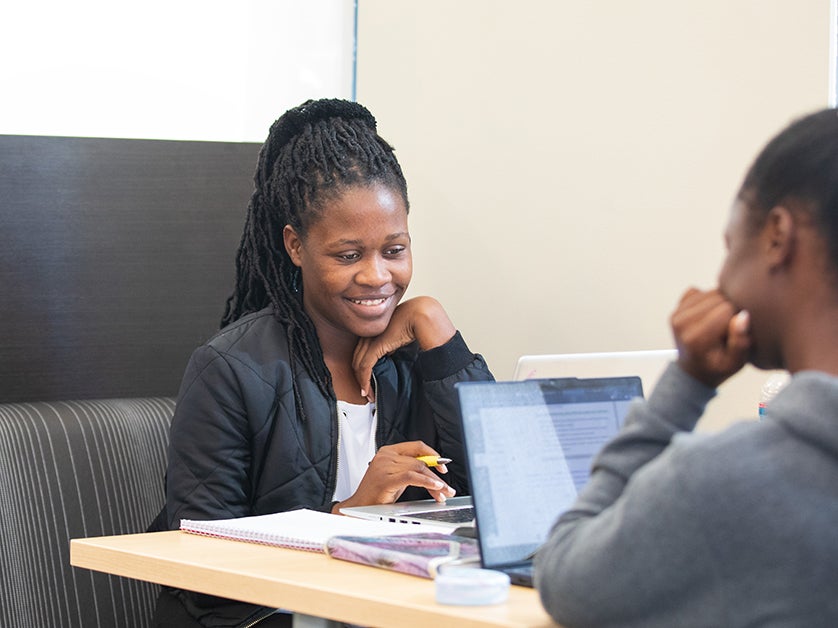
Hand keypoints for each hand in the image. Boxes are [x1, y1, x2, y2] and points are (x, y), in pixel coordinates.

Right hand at [332, 441, 455, 512]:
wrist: (358, 508)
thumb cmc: (376, 494)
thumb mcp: (396, 477)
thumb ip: (411, 470)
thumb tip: (434, 472)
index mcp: (388, 452)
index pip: (416, 446)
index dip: (433, 455)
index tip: (443, 466)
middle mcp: (386, 456)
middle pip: (420, 460)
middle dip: (437, 475)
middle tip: (447, 487)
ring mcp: (384, 466)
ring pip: (419, 469)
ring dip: (435, 482)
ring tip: (443, 493)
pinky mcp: (386, 479)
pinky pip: (412, 477)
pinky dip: (426, 482)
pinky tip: (435, 487)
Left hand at [353, 296, 455, 398]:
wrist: (421, 315)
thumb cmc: (416, 322)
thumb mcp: (399, 334)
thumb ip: (391, 343)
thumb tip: (390, 353)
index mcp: (374, 329)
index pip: (361, 352)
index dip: (362, 368)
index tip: (368, 382)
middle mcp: (369, 334)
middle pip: (357, 359)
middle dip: (359, 377)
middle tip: (367, 392)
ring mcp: (370, 339)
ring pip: (358, 365)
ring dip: (362, 382)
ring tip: (368, 395)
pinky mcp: (375, 346)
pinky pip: (365, 367)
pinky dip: (364, 380)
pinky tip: (366, 390)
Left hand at [670, 287, 751, 387]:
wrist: (695, 370)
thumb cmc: (718, 367)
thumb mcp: (736, 363)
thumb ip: (741, 342)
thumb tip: (743, 316)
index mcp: (696, 338)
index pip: (726, 309)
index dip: (738, 318)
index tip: (735, 332)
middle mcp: (682, 323)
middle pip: (718, 297)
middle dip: (730, 309)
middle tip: (728, 329)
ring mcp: (676, 315)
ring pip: (710, 292)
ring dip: (720, 304)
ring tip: (720, 324)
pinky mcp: (676, 308)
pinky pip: (698, 291)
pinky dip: (708, 300)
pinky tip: (709, 316)